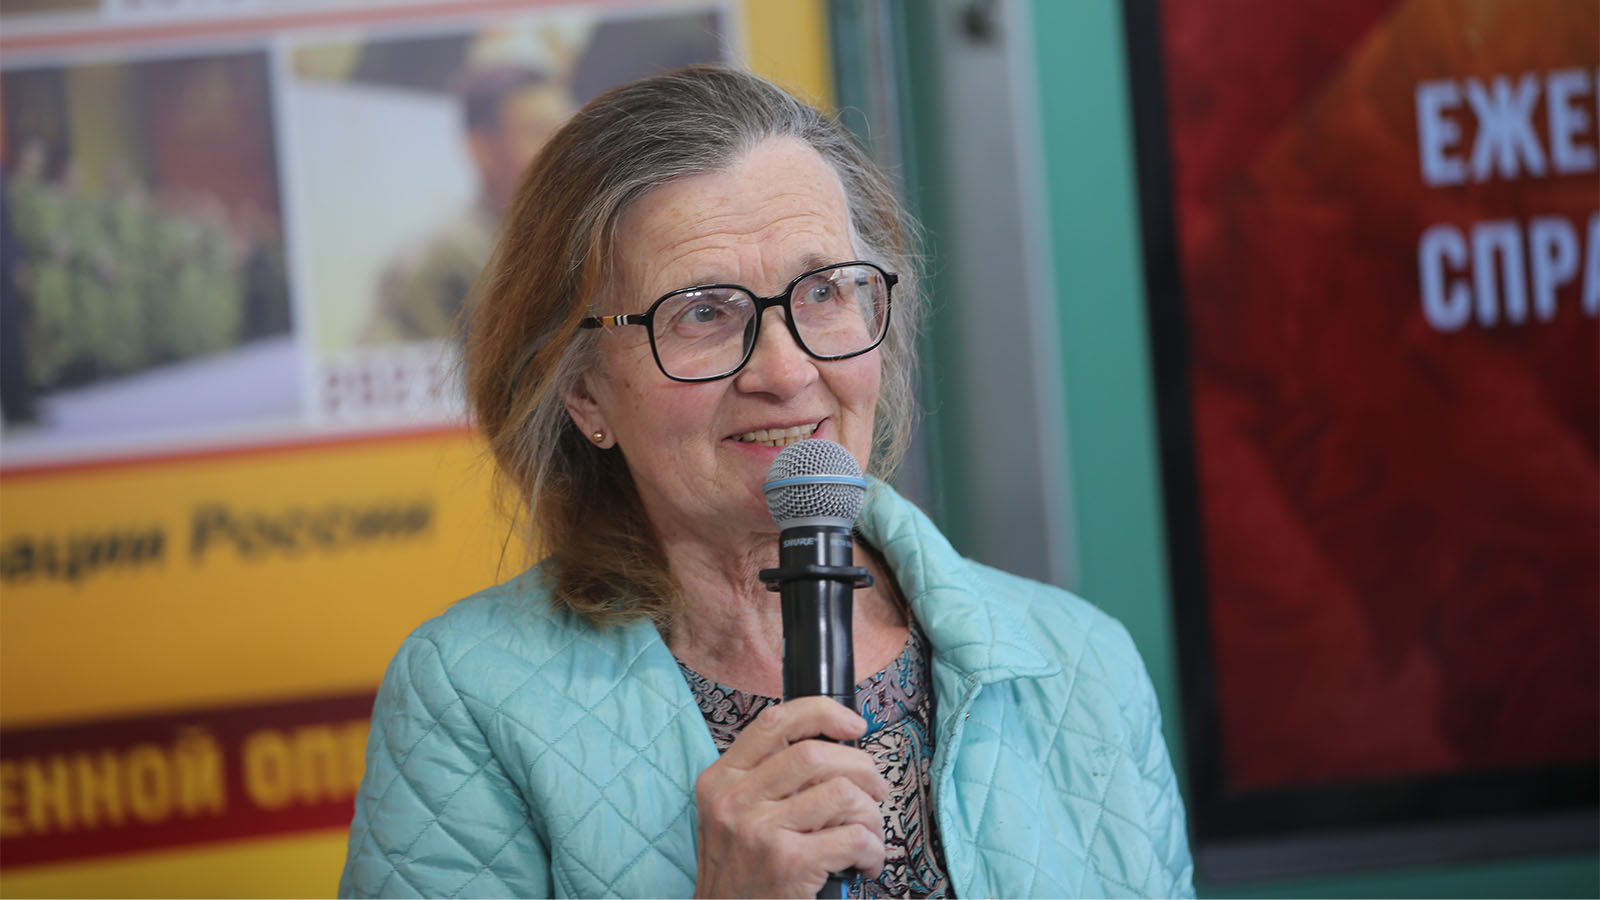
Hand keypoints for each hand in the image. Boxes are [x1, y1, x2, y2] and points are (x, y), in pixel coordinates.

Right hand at [692, 696, 888, 897]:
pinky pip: (856, 838)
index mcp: (722, 778)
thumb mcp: (731, 815)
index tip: (853, 725)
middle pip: (816, 754)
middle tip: (875, 789)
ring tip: (868, 833)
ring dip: (871, 814)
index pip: (775, 723)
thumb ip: (766, 778)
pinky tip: (865, 863)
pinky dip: (874, 850)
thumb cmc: (741, 872)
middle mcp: (736, 799)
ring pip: (843, 794)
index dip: (822, 713)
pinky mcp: (789, 862)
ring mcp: (761, 830)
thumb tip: (833, 749)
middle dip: (862, 768)